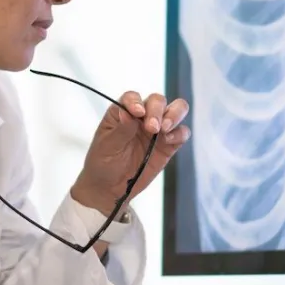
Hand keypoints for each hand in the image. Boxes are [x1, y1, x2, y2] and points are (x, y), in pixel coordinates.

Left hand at [72, 91, 190, 215]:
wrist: (110, 187)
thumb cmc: (103, 162)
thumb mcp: (107, 146)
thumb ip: (121, 130)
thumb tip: (131, 113)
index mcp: (123, 112)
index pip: (133, 97)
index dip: (137, 102)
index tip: (138, 113)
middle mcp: (142, 116)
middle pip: (157, 100)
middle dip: (157, 111)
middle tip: (152, 128)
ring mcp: (157, 130)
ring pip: (175, 110)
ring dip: (174, 115)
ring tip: (165, 129)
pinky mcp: (168, 145)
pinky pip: (182, 133)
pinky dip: (180, 133)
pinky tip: (169, 141)